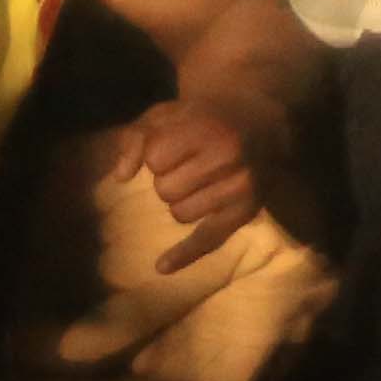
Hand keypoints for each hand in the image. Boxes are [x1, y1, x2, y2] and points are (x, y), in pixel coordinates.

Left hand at [106, 96, 261, 272]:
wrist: (259, 118)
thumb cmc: (204, 117)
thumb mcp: (167, 113)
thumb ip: (136, 137)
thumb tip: (120, 177)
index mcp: (205, 128)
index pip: (155, 159)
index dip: (157, 153)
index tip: (174, 143)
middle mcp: (226, 157)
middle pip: (166, 190)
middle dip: (169, 178)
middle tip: (189, 162)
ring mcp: (239, 187)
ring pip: (180, 214)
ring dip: (181, 201)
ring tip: (200, 180)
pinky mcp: (246, 210)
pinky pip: (208, 240)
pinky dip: (184, 255)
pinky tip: (162, 267)